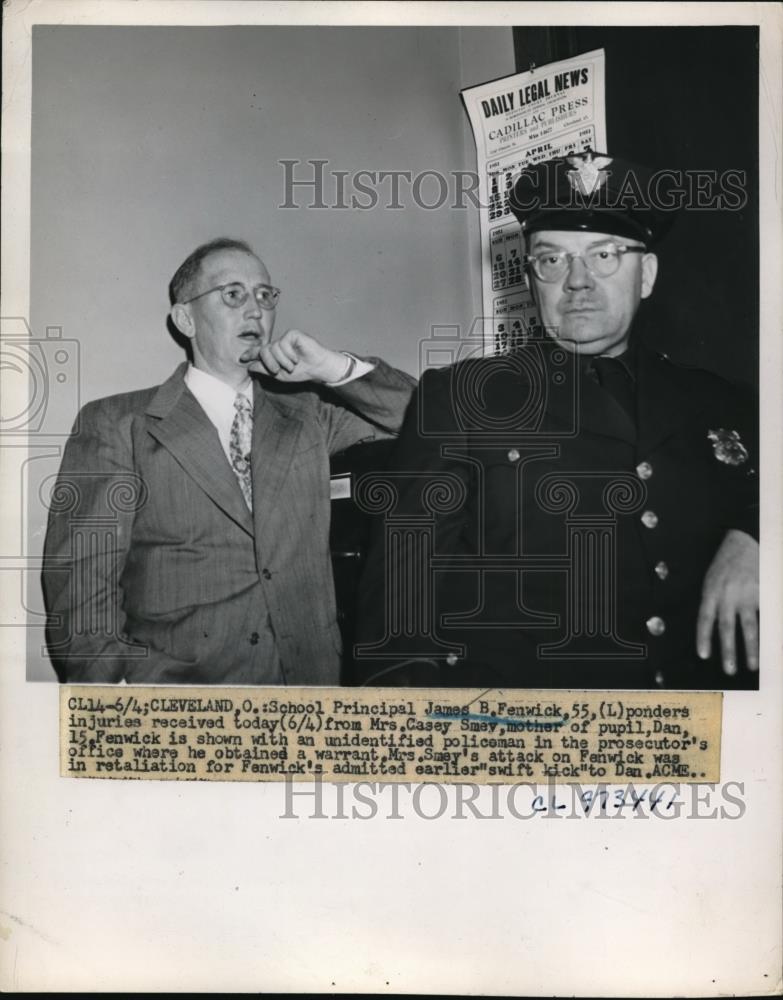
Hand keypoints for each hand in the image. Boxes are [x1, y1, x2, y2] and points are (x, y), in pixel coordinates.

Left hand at [240, 329, 349, 383]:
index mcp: (274, 354)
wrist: (317, 368)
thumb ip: (264, 369)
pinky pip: (283, 343)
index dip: (250, 354)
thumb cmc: (302, 371)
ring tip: (292, 365)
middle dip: (268, 362)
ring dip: (282, 361)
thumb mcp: (279, 375)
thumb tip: (249, 366)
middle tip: (276, 370)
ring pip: (273, 348)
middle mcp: (278, 345)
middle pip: (263, 350)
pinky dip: (289, 354)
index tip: (242, 358)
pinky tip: (297, 358)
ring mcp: (285, 339)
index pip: (259, 352)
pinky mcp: (293, 334)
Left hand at [696, 529, 758, 674]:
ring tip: (752, 666)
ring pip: (749, 626)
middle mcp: (729, 594)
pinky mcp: (763, 593)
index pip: (705, 618)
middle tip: (729, 670)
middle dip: (728, 650)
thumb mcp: (710, 581)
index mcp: (711, 591)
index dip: (704, 637)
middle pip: (727, 627)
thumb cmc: (725, 565)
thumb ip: (712, 603)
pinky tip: (770, 648)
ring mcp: (748, 595)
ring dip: (751, 649)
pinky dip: (768, 633)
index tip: (704, 655)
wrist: (744, 542)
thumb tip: (712, 630)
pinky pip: (765, 618)